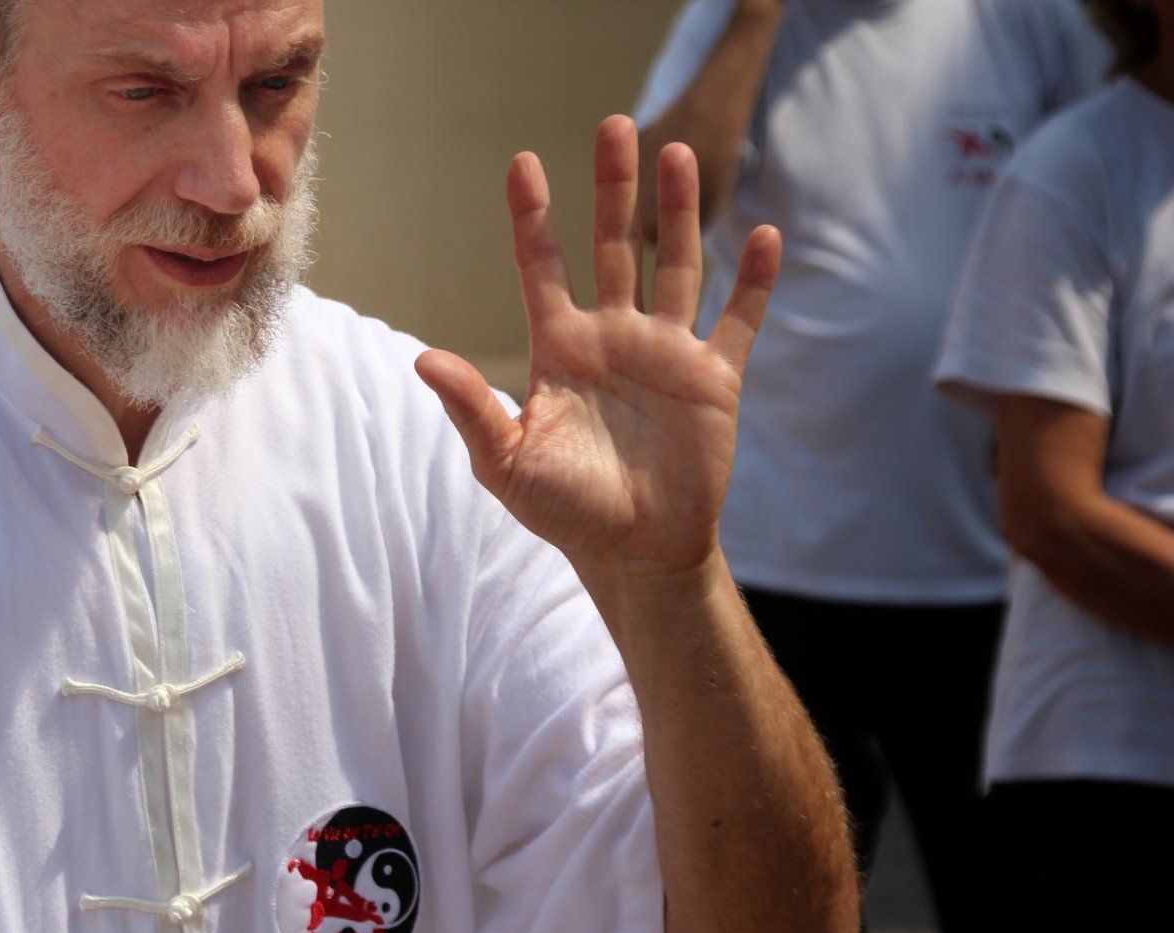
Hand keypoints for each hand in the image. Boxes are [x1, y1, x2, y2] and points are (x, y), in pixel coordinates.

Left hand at [416, 116, 780, 585]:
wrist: (634, 553)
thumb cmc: (564, 510)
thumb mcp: (507, 462)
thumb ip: (470, 408)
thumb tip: (421, 357)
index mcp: (559, 349)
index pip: (542, 266)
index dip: (533, 216)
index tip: (522, 164)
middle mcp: (612, 337)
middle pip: (613, 246)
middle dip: (613, 189)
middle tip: (615, 127)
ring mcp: (665, 353)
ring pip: (675, 265)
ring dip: (678, 212)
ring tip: (679, 154)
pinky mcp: (713, 379)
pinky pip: (737, 319)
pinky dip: (752, 280)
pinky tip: (761, 234)